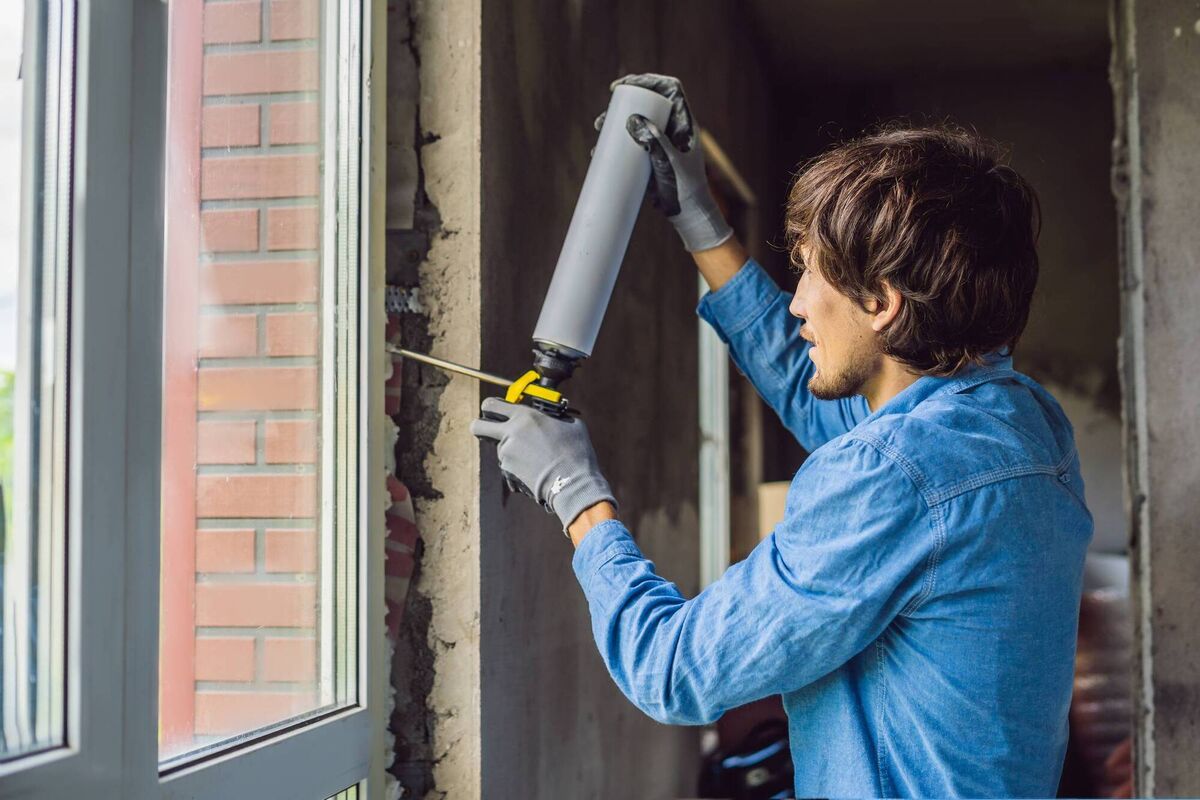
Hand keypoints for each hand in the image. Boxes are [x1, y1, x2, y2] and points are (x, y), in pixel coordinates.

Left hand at [470, 398, 616, 530]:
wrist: (572, 483)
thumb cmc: (576, 452)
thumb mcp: (569, 424)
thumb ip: (553, 417)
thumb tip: (550, 417)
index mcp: (525, 416)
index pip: (491, 404)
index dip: (490, 407)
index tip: (494, 410)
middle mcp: (510, 433)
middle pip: (477, 426)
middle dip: (479, 426)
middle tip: (489, 430)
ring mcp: (506, 454)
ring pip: (500, 449)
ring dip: (512, 451)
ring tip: (537, 458)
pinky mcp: (508, 471)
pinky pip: (508, 465)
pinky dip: (518, 466)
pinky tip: (537, 469)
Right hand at [596, 73, 732, 252]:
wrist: (688, 215)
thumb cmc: (686, 189)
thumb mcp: (670, 164)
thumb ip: (656, 142)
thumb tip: (632, 119)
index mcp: (684, 123)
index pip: (670, 89)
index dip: (648, 80)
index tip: (625, 85)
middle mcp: (672, 128)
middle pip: (648, 102)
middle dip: (623, 103)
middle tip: (605, 116)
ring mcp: (660, 142)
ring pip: (636, 122)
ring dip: (615, 122)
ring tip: (599, 129)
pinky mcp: (650, 157)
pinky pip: (631, 143)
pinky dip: (615, 143)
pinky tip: (599, 150)